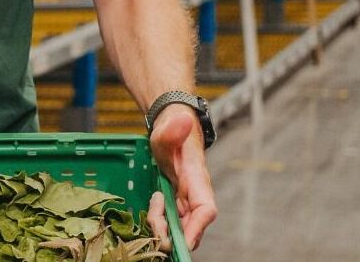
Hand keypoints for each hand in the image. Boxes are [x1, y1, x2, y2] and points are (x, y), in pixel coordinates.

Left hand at [146, 105, 217, 250]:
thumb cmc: (172, 130)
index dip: (197, 228)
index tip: (182, 239)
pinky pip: (172, 222)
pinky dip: (161, 221)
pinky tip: (154, 207)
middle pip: (191, 227)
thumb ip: (173, 129)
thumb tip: (183, 119)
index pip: (206, 210)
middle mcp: (196, 196)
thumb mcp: (167, 130)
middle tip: (154, 221)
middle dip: (173, 232)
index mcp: (197, 180)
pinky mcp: (178, 204)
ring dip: (165, 227)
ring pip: (181, 228)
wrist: (172, 128)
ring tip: (154, 205)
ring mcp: (187, 201)